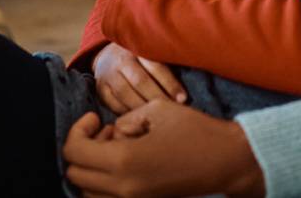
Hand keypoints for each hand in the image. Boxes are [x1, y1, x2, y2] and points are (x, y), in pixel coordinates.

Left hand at [64, 101, 264, 197]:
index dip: (78, 130)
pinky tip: (126, 162)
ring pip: (88, 192)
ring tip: (115, 148)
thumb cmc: (195, 131)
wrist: (226, 161)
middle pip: (75, 175)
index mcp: (124, 160)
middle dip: (82, 149)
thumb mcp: (156, 110)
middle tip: (104, 132)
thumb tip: (113, 133)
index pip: (74, 152)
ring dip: (92, 169)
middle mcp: (123, 187)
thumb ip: (125, 120)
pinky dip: (105, 183)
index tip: (94, 119)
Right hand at [92, 42, 186, 113]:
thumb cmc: (140, 57)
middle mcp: (121, 59)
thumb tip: (188, 84)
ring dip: (143, 108)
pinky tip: (139, 120)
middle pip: (140, 81)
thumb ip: (166, 62)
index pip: (156, 65)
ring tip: (158, 119)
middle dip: (158, 98)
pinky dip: (126, 113)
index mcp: (137, 47)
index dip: (170, 83)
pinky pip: (113, 104)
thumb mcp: (151, 52)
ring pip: (125, 94)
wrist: (108, 55)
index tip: (183, 99)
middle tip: (173, 112)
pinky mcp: (100, 88)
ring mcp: (108, 74)